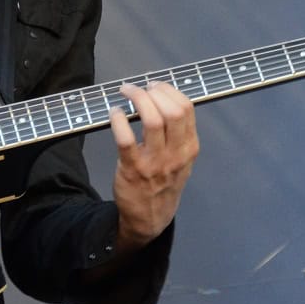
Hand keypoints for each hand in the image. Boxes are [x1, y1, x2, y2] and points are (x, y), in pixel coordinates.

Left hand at [109, 80, 198, 251]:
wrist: (150, 218)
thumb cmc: (164, 183)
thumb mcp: (182, 160)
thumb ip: (179, 133)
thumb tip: (163, 98)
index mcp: (189, 148)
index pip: (186, 109)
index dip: (169, 90)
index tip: (155, 86)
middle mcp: (176, 154)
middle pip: (172, 111)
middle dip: (153, 92)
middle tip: (139, 88)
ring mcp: (155, 163)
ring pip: (152, 120)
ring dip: (137, 99)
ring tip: (126, 93)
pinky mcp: (133, 169)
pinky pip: (125, 138)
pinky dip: (119, 120)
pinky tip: (115, 113)